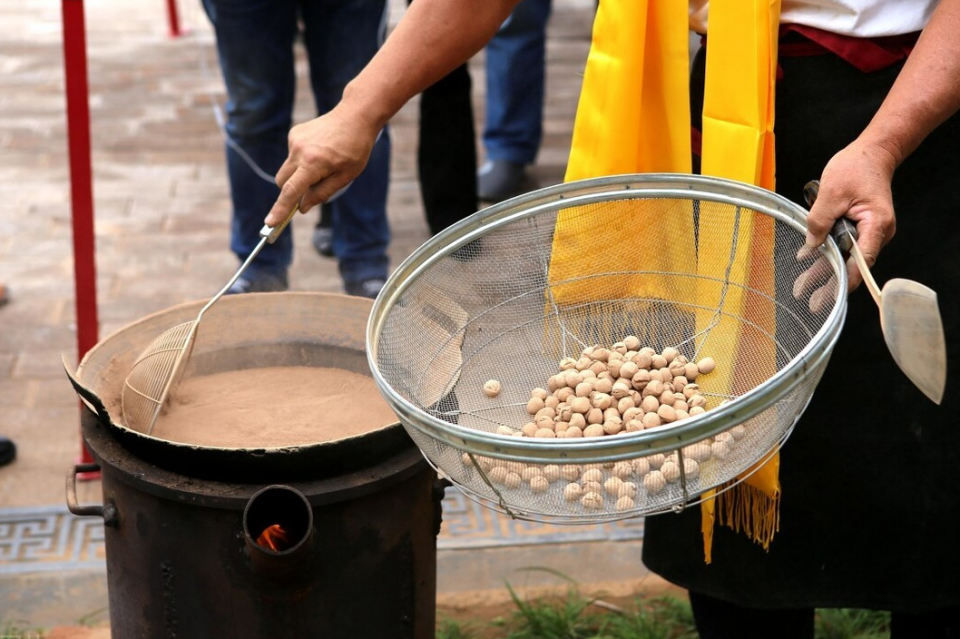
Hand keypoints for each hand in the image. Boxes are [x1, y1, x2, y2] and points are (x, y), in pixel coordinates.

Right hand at [265, 106, 380, 225]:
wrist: (354, 117)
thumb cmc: (355, 149)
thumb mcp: (345, 177)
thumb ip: (322, 193)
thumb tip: (302, 207)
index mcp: (313, 163)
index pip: (291, 191)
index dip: (280, 209)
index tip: (270, 223)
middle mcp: (299, 151)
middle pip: (282, 182)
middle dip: (290, 192)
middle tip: (307, 194)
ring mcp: (294, 140)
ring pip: (287, 169)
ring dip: (299, 175)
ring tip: (323, 164)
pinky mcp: (294, 134)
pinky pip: (292, 156)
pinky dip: (301, 161)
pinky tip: (320, 152)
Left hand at [800, 140, 897, 292]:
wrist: (871, 153)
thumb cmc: (856, 167)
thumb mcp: (830, 193)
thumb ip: (819, 222)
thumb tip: (810, 247)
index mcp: (876, 225)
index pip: (861, 260)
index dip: (846, 280)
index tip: (832, 296)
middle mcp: (877, 232)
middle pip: (851, 264)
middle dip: (829, 283)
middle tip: (812, 303)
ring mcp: (869, 231)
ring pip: (844, 257)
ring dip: (823, 271)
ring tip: (802, 290)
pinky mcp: (860, 228)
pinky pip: (843, 245)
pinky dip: (827, 254)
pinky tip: (808, 266)